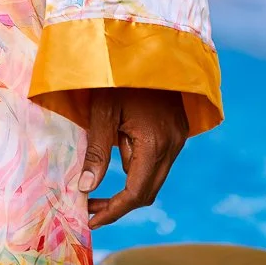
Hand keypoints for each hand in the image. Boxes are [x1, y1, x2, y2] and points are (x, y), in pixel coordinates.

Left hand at [78, 87, 187, 228]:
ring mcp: (179, 139)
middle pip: (147, 191)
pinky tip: (120, 142)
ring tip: (101, 158)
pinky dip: (138, 162)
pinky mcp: (178, 131)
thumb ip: (96, 151)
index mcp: (154, 143)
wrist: (154, 45)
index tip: (90, 219)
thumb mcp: (102, 111)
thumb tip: (86, 188)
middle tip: (89, 204)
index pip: (136, 193)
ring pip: (153, 175)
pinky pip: (159, 159)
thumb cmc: (120, 74)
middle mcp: (173, 146)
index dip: (113, 211)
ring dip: (128, 179)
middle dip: (118, 203)